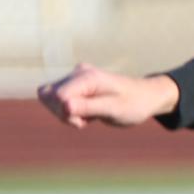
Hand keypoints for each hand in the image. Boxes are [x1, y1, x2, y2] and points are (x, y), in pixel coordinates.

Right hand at [38, 63, 178, 129]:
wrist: (145, 98)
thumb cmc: (134, 104)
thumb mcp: (113, 109)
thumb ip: (88, 107)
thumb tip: (63, 105)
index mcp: (87, 77)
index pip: (56, 95)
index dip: (66, 113)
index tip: (85, 120)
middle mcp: (78, 73)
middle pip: (48, 95)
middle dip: (63, 113)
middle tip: (87, 119)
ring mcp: (75, 78)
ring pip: (50, 98)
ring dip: (65, 113)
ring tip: (89, 116)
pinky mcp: (75, 86)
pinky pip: (58, 101)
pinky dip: (69, 112)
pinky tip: (87, 113)